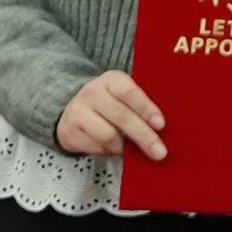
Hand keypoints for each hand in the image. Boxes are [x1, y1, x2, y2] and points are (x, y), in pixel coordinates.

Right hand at [53, 71, 167, 161]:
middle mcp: (93, 92)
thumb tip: (162, 128)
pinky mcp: (69, 131)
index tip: (161, 124)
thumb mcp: (123, 97)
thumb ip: (140, 106)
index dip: (146, 109)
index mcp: (112, 79)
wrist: (72, 110)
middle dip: (144, 136)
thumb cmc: (109, 104)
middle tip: (159, 152)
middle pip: (122, 117)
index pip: (130, 92)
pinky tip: (113, 149)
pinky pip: (96, 148)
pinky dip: (109, 152)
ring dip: (124, 147)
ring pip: (109, 136)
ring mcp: (78, 111)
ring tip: (131, 150)